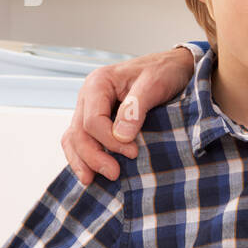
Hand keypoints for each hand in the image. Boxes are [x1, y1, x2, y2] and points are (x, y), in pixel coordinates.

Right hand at [61, 46, 195, 185]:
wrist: (173, 67)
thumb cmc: (164, 71)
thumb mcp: (154, 84)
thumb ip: (136, 108)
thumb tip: (120, 136)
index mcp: (98, 83)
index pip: (92, 120)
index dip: (109, 141)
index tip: (133, 152)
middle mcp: (89, 97)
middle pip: (78, 132)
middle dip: (92, 157)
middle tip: (114, 174)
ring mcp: (91, 109)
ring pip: (74, 139)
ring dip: (82, 161)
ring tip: (92, 181)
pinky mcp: (98, 121)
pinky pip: (83, 140)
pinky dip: (85, 157)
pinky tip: (93, 172)